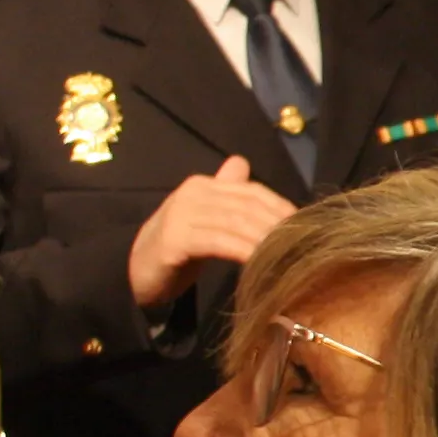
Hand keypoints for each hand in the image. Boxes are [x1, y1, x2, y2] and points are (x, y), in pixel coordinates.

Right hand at [127, 157, 294, 307]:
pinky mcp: (175, 240)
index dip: (281, 207)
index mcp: (203, 186)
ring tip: (288, 254)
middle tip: (303, 244)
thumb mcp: (206, 221)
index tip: (305, 226)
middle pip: (248, 206)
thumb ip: (226, 197)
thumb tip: (243, 163)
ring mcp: (182, 215)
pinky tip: (260, 262)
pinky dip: (243, 251)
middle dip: (278, 224)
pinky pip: (218, 242)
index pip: (252, 191)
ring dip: (265, 239)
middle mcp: (193, 193)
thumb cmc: (177, 250)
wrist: (132, 273)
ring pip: (236, 223)